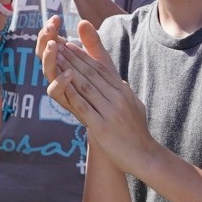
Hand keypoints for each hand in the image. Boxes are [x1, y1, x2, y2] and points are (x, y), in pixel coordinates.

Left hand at [40, 19, 154, 169]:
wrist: (145, 156)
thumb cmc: (138, 133)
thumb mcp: (135, 106)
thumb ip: (125, 94)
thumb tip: (120, 83)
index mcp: (124, 92)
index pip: (100, 69)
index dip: (84, 56)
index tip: (70, 46)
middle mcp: (118, 98)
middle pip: (91, 73)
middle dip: (72, 58)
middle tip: (57, 46)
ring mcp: (110, 112)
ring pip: (86, 86)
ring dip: (69, 70)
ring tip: (56, 59)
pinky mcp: (102, 127)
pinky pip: (84, 106)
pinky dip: (72, 93)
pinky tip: (61, 84)